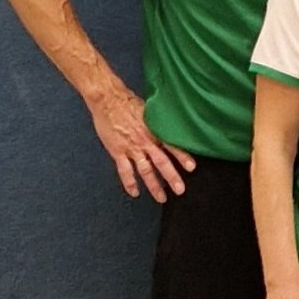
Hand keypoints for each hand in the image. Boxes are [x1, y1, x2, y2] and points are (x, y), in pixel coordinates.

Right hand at [90, 82, 195, 201]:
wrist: (107, 100)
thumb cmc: (128, 102)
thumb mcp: (150, 111)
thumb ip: (160, 124)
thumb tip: (172, 130)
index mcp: (154, 131)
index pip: (172, 146)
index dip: (182, 157)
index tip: (192, 168)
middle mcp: (145, 141)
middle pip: (161, 163)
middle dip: (172, 178)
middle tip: (180, 190)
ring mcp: (131, 148)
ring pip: (145, 171)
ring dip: (154, 186)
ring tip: (161, 198)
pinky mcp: (117, 152)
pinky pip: (124, 171)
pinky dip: (129, 183)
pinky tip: (134, 193)